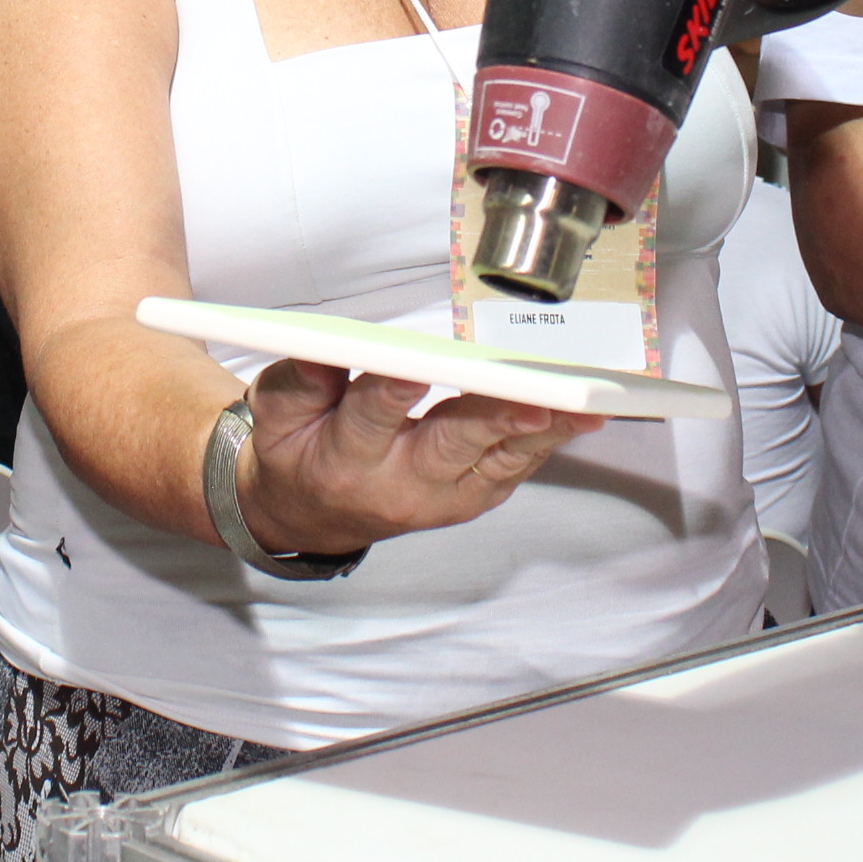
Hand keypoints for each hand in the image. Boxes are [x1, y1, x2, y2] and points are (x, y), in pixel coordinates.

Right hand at [231, 356, 603, 555]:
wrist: (312, 514)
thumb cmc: (298, 452)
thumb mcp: (277, 415)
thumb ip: (301, 379)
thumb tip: (328, 347)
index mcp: (346, 462)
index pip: (371, 419)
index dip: (393, 392)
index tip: (415, 367)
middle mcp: (402, 487)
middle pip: (452, 445)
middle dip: (495, 418)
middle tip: (535, 397)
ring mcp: (445, 498)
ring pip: (498, 459)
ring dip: (544, 430)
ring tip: (586, 407)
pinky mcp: (474, 497)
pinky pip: (515, 466)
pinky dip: (549, 440)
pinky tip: (580, 415)